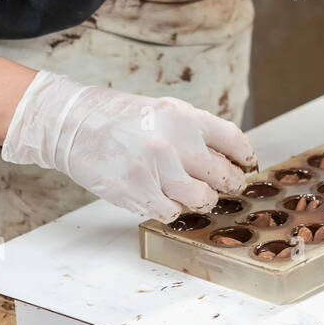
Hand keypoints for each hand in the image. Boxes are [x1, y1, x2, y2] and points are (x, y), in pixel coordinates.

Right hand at [1, 71, 256, 220]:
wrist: (75, 125)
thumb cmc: (122, 118)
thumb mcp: (164, 111)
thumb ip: (194, 132)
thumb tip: (228, 157)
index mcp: (183, 117)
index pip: (232, 140)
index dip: (245, 157)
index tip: (247, 165)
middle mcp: (173, 142)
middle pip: (223, 175)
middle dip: (231, 184)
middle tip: (230, 186)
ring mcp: (154, 170)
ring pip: (201, 199)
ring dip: (204, 200)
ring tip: (199, 195)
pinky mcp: (136, 193)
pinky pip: (171, 213)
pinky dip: (174, 210)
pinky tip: (167, 199)